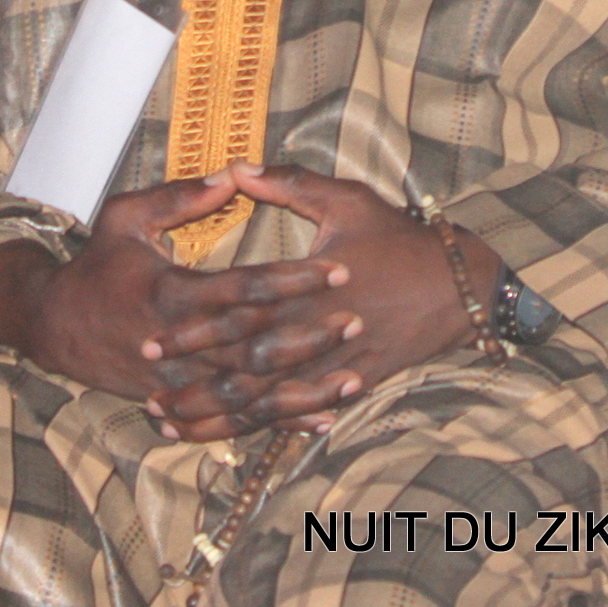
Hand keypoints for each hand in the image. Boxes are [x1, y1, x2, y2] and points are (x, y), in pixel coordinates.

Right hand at [15, 171, 349, 417]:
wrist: (51, 324)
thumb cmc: (93, 265)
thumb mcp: (124, 217)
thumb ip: (178, 196)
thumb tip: (232, 174)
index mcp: (172, 292)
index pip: (247, 287)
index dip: (294, 279)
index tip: (337, 269)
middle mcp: (178, 342)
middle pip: (257, 344)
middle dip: (310, 334)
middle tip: (357, 319)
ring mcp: (178, 379)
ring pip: (253, 391)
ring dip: (304, 387)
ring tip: (352, 378)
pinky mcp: (178, 401)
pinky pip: (235, 418)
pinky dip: (278, 420)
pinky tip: (317, 420)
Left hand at [139, 165, 484, 440]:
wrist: (458, 286)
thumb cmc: (400, 238)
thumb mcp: (347, 199)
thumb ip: (289, 184)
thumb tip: (238, 167)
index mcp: (307, 285)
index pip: (239, 312)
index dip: (194, 328)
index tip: (154, 337)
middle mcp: (315, 331)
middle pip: (243, 365)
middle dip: (194, 381)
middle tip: (150, 391)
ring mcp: (333, 365)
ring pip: (265, 401)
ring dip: (218, 415)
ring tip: (173, 425)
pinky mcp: (349, 385)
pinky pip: (298, 413)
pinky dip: (261, 428)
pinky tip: (233, 439)